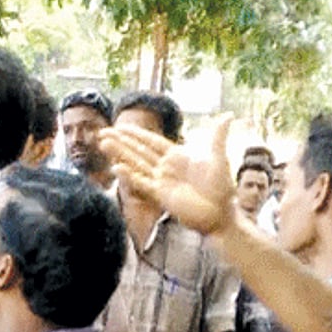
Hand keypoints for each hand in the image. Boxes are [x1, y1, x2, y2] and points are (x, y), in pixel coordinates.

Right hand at [99, 115, 236, 235]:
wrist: (220, 216)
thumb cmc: (222, 189)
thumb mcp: (220, 160)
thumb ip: (217, 138)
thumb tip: (228, 116)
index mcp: (178, 156)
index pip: (152, 141)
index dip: (136, 134)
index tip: (120, 127)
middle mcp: (166, 167)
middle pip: (138, 151)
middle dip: (120, 142)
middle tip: (102, 133)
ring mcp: (161, 181)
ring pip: (135, 164)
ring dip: (119, 154)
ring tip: (103, 144)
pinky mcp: (159, 195)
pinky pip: (141, 183)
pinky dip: (129, 176)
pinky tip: (117, 167)